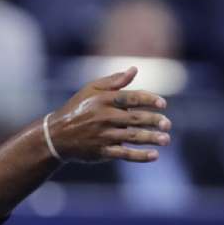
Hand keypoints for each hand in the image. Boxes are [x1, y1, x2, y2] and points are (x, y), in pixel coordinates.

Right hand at [48, 67, 171, 162]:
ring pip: (132, 137)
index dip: (149, 100)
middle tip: (167, 124)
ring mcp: (102, 135)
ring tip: (166, 140)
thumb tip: (135, 69)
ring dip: (151, 138)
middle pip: (134, 118)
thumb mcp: (91, 90)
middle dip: (153, 121)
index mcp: (103, 100)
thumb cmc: (77, 109)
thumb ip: (114, 81)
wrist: (56, 135)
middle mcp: (103, 117)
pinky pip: (123, 153)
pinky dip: (139, 156)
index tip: (163, 104)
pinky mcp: (101, 151)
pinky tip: (154, 155)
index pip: (131, 97)